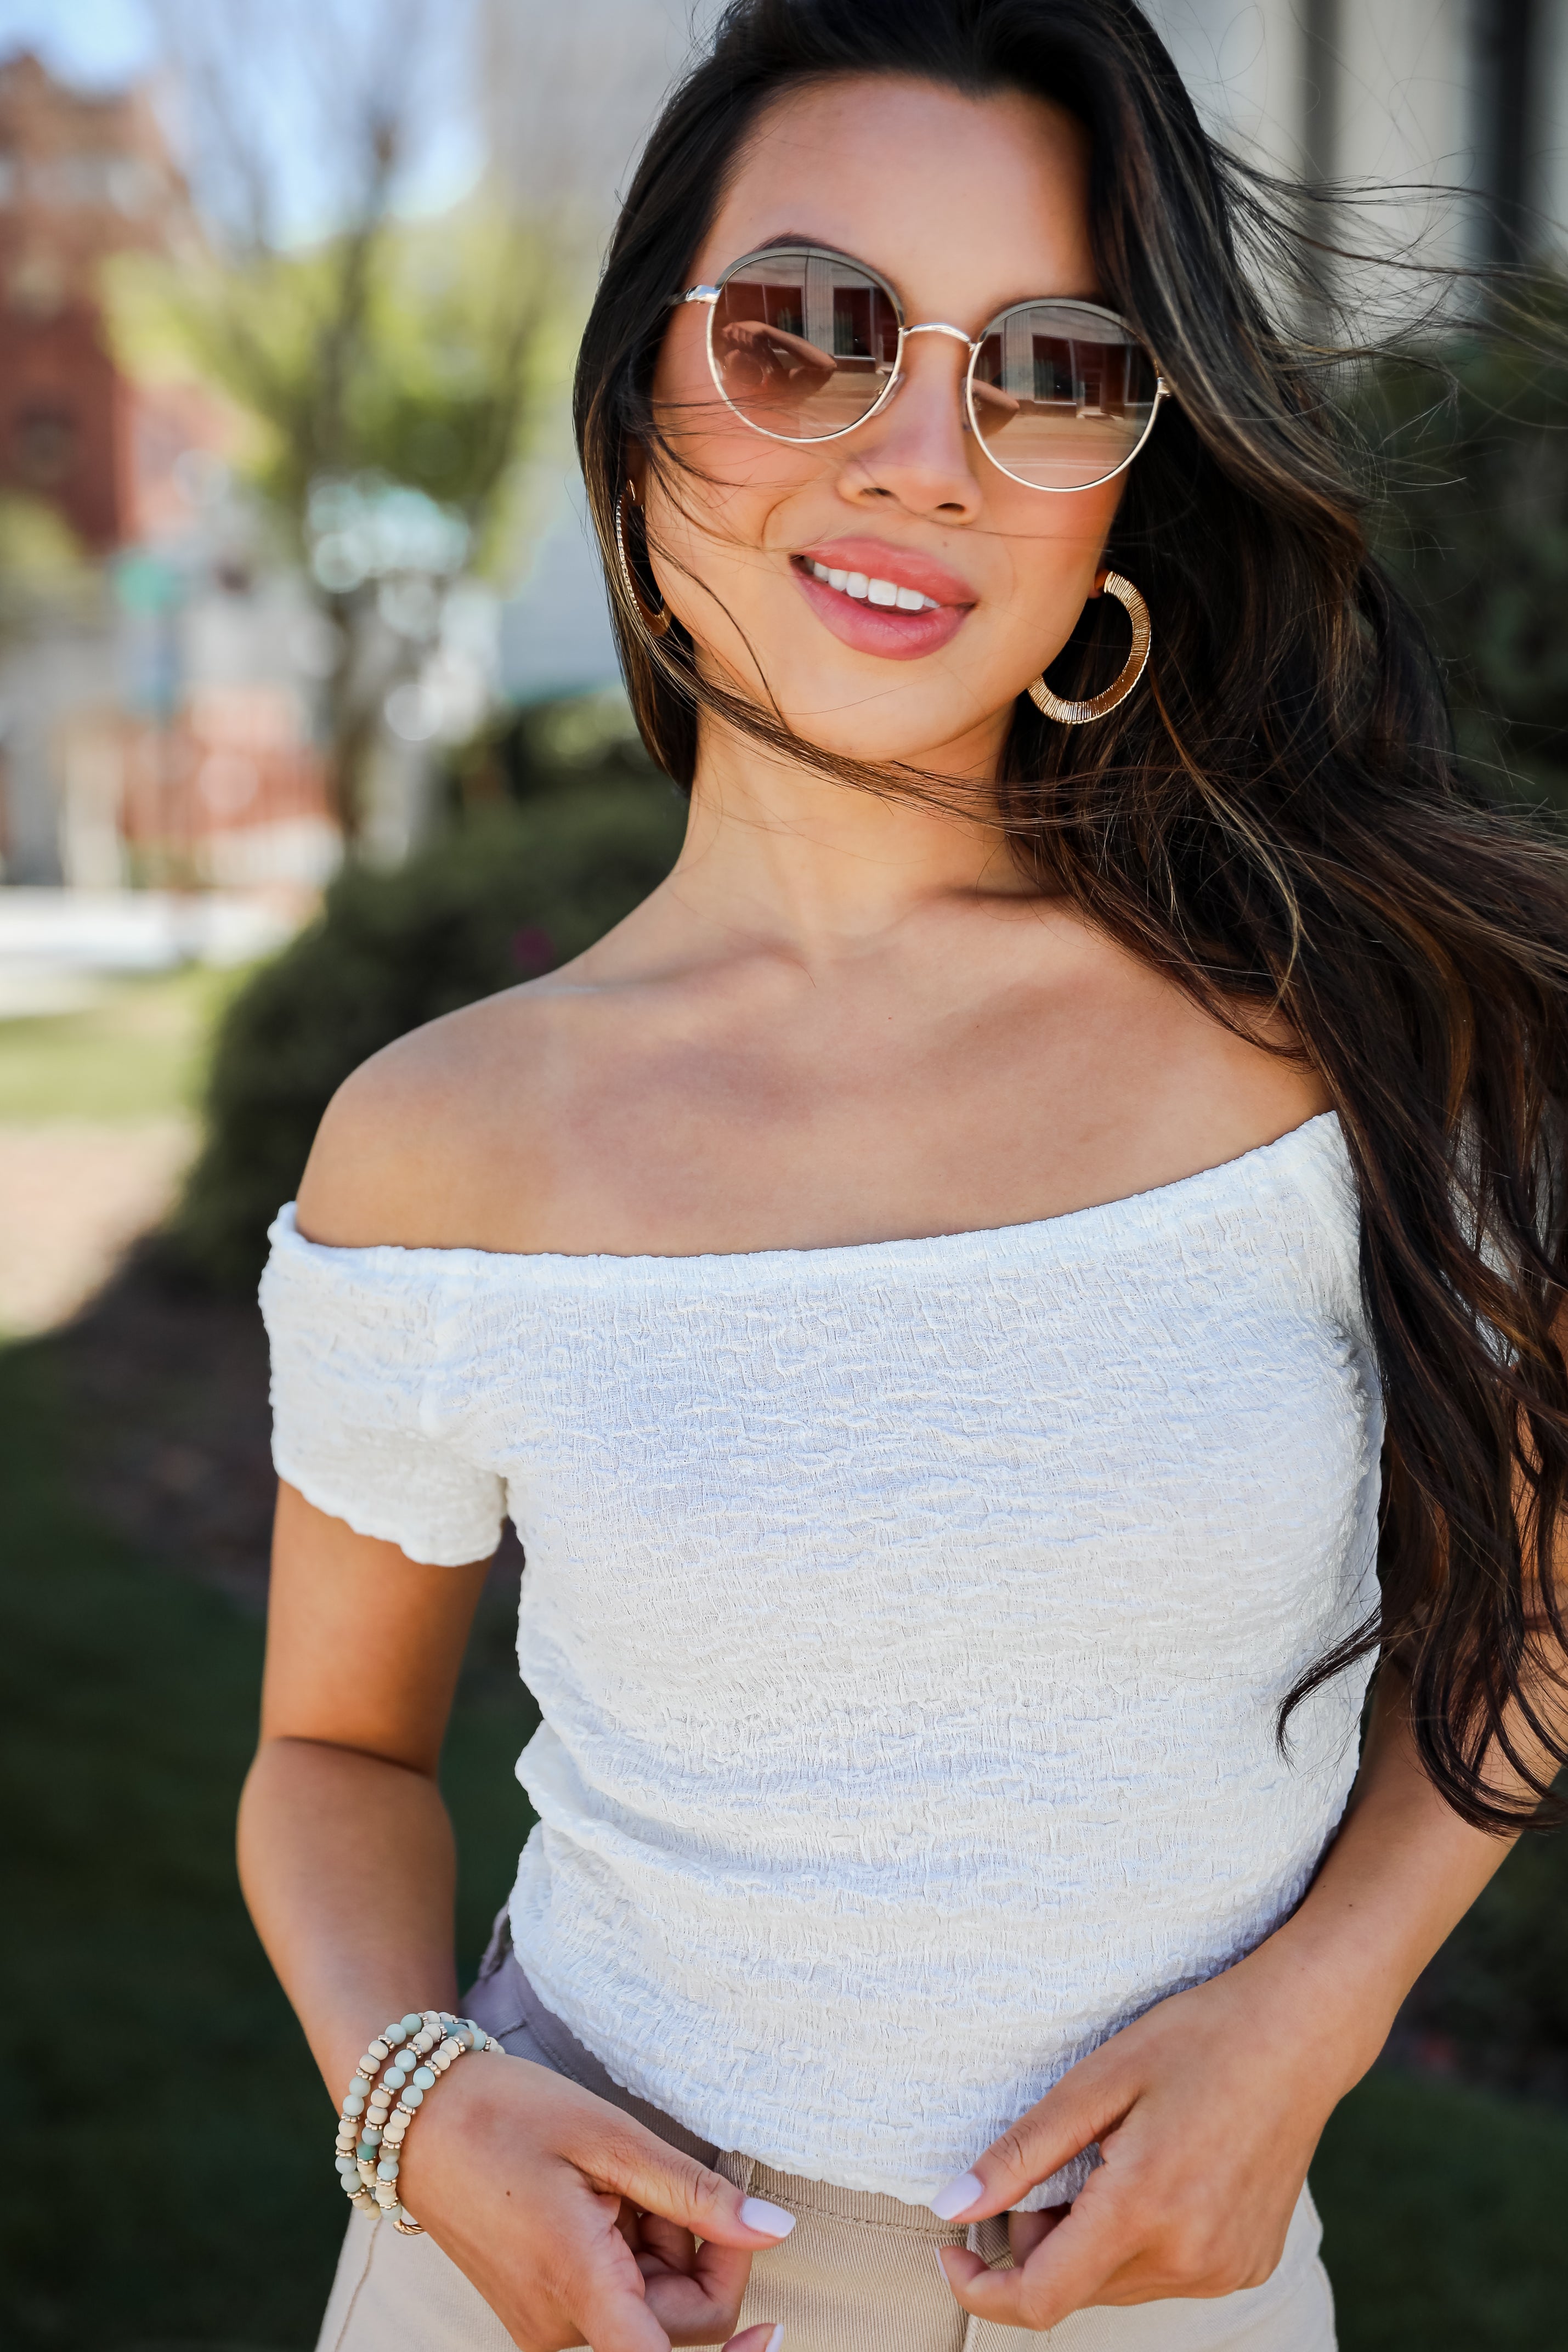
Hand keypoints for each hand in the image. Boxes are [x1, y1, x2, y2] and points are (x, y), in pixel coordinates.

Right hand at [393, 2049, 792, 2350]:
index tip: (778, 2327)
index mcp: (579, 2285)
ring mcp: (545, 2327)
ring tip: (614, 2181)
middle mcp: (559, 2328)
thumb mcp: (610, 2138)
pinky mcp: (539, 2316)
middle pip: (678, 2324)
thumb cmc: (506, 2114)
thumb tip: (775, 2230)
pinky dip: (628, 2254)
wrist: (416, 2119)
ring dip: (658, 2248)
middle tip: (656, 2181)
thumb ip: (695, 2193)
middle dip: (695, 2253)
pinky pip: (614, 2302)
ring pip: (649, 2310)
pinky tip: (599, 2201)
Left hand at [930, 1940, 1370, 2331]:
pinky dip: (1138, 2243)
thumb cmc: (1197, 2041)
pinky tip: (1156, 2178)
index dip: (982, 2288)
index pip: (1040, 2299)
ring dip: (1088, 2243)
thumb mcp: (1096, 2082)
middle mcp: (1189, 2259)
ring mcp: (1225, 2269)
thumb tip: (952, 2207)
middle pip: (1075, 2289)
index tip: (952, 2248)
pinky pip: (1165, 2275)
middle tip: (1057, 2164)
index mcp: (1143, 2212)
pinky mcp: (1248, 2265)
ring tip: (1109, 2163)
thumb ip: (1020, 2154)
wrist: (1300, 2035)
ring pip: (1118, 2286)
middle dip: (1039, 2242)